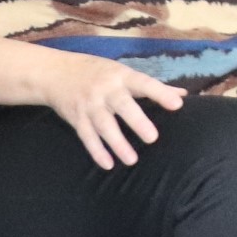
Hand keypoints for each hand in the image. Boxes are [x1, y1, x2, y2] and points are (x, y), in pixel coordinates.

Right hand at [42, 53, 183, 169]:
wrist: (54, 73)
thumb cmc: (98, 72)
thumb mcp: (123, 73)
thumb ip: (152, 86)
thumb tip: (182, 95)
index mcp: (121, 76)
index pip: (144, 84)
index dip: (160, 94)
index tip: (177, 105)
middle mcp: (105, 90)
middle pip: (122, 106)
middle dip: (137, 121)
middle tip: (153, 138)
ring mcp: (89, 105)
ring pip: (104, 125)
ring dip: (117, 143)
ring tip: (132, 160)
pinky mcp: (76, 118)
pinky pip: (86, 136)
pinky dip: (96, 151)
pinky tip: (108, 164)